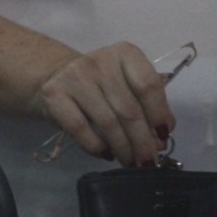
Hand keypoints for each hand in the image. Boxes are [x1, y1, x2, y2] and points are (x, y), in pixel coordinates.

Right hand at [31, 43, 173, 165]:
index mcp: (125, 54)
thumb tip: (158, 142)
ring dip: (123, 148)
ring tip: (130, 162)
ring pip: (107, 122)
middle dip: (142, 142)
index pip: (148, 85)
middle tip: (148, 161)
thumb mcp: (130, 88)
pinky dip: (96, 147)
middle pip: (129, 109)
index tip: (163, 136)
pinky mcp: (53, 93)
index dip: (159, 114)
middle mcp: (99, 60)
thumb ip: (148, 109)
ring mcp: (74, 75)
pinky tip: (105, 154)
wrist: (58, 75)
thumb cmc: (103, 85)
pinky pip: (80, 128)